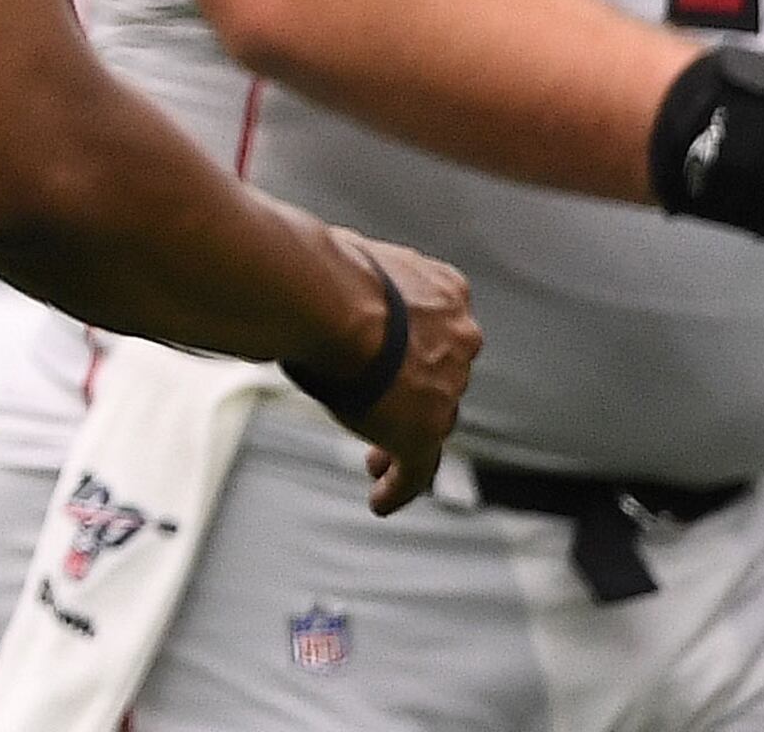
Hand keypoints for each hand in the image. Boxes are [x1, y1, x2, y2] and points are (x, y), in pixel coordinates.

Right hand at [322, 230, 475, 516]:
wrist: (329, 299)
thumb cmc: (321, 272)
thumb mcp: (349, 262)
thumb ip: (349, 280)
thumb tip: (304, 267)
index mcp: (447, 292)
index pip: (438, 329)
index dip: (414, 350)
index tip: (391, 363)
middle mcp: (459, 339)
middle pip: (441, 378)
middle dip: (414, 396)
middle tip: (383, 413)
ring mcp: (447, 389)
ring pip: (432, 423)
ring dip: (404, 441)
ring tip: (374, 462)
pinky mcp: (425, 431)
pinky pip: (418, 469)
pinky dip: (400, 487)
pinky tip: (380, 502)